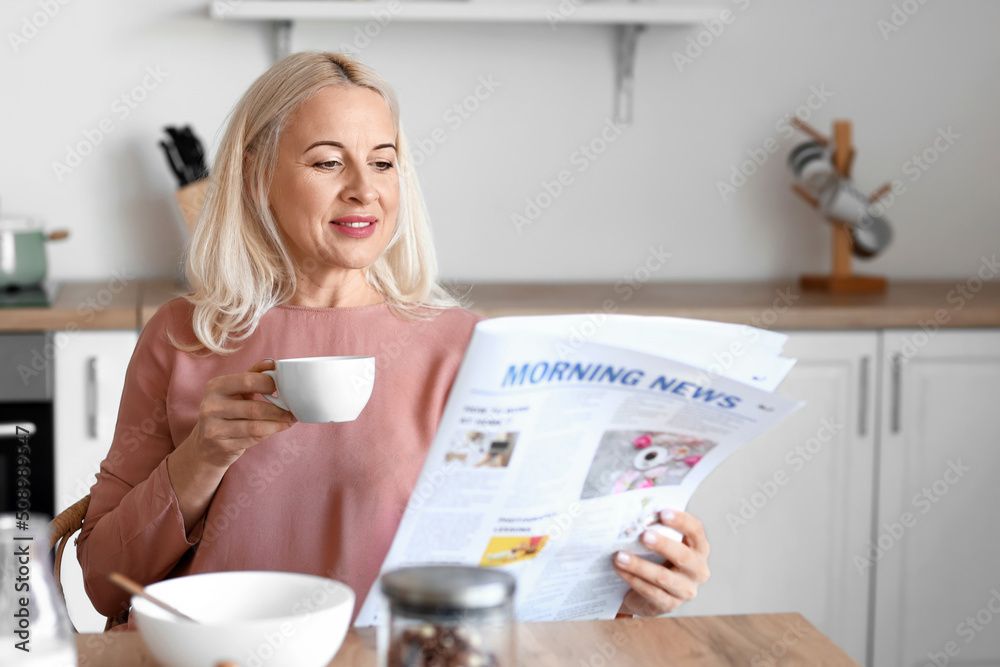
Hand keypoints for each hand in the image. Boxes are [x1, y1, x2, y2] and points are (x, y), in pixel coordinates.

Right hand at [168, 359, 296, 532]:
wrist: (206, 446)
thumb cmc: (226, 412)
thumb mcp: (235, 391)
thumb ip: (252, 375)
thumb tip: (272, 362)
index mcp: (215, 386)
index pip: (248, 380)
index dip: (270, 383)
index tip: (284, 387)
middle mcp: (211, 406)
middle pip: (254, 407)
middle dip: (279, 409)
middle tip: (293, 409)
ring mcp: (214, 428)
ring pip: (256, 426)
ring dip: (278, 423)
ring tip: (289, 419)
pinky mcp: (221, 446)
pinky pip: (253, 439)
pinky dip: (270, 433)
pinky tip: (277, 428)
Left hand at [613, 509, 710, 616]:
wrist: (649, 593)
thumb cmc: (656, 559)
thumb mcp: (660, 545)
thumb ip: (654, 529)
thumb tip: (635, 516)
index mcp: (698, 549)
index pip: (696, 531)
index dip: (681, 521)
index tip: (663, 513)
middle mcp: (698, 570)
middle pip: (683, 556)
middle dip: (663, 544)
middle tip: (643, 535)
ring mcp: (685, 590)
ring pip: (662, 577)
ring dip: (639, 565)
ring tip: (619, 556)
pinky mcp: (669, 604)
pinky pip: (650, 591)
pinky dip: (632, 579)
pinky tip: (619, 569)